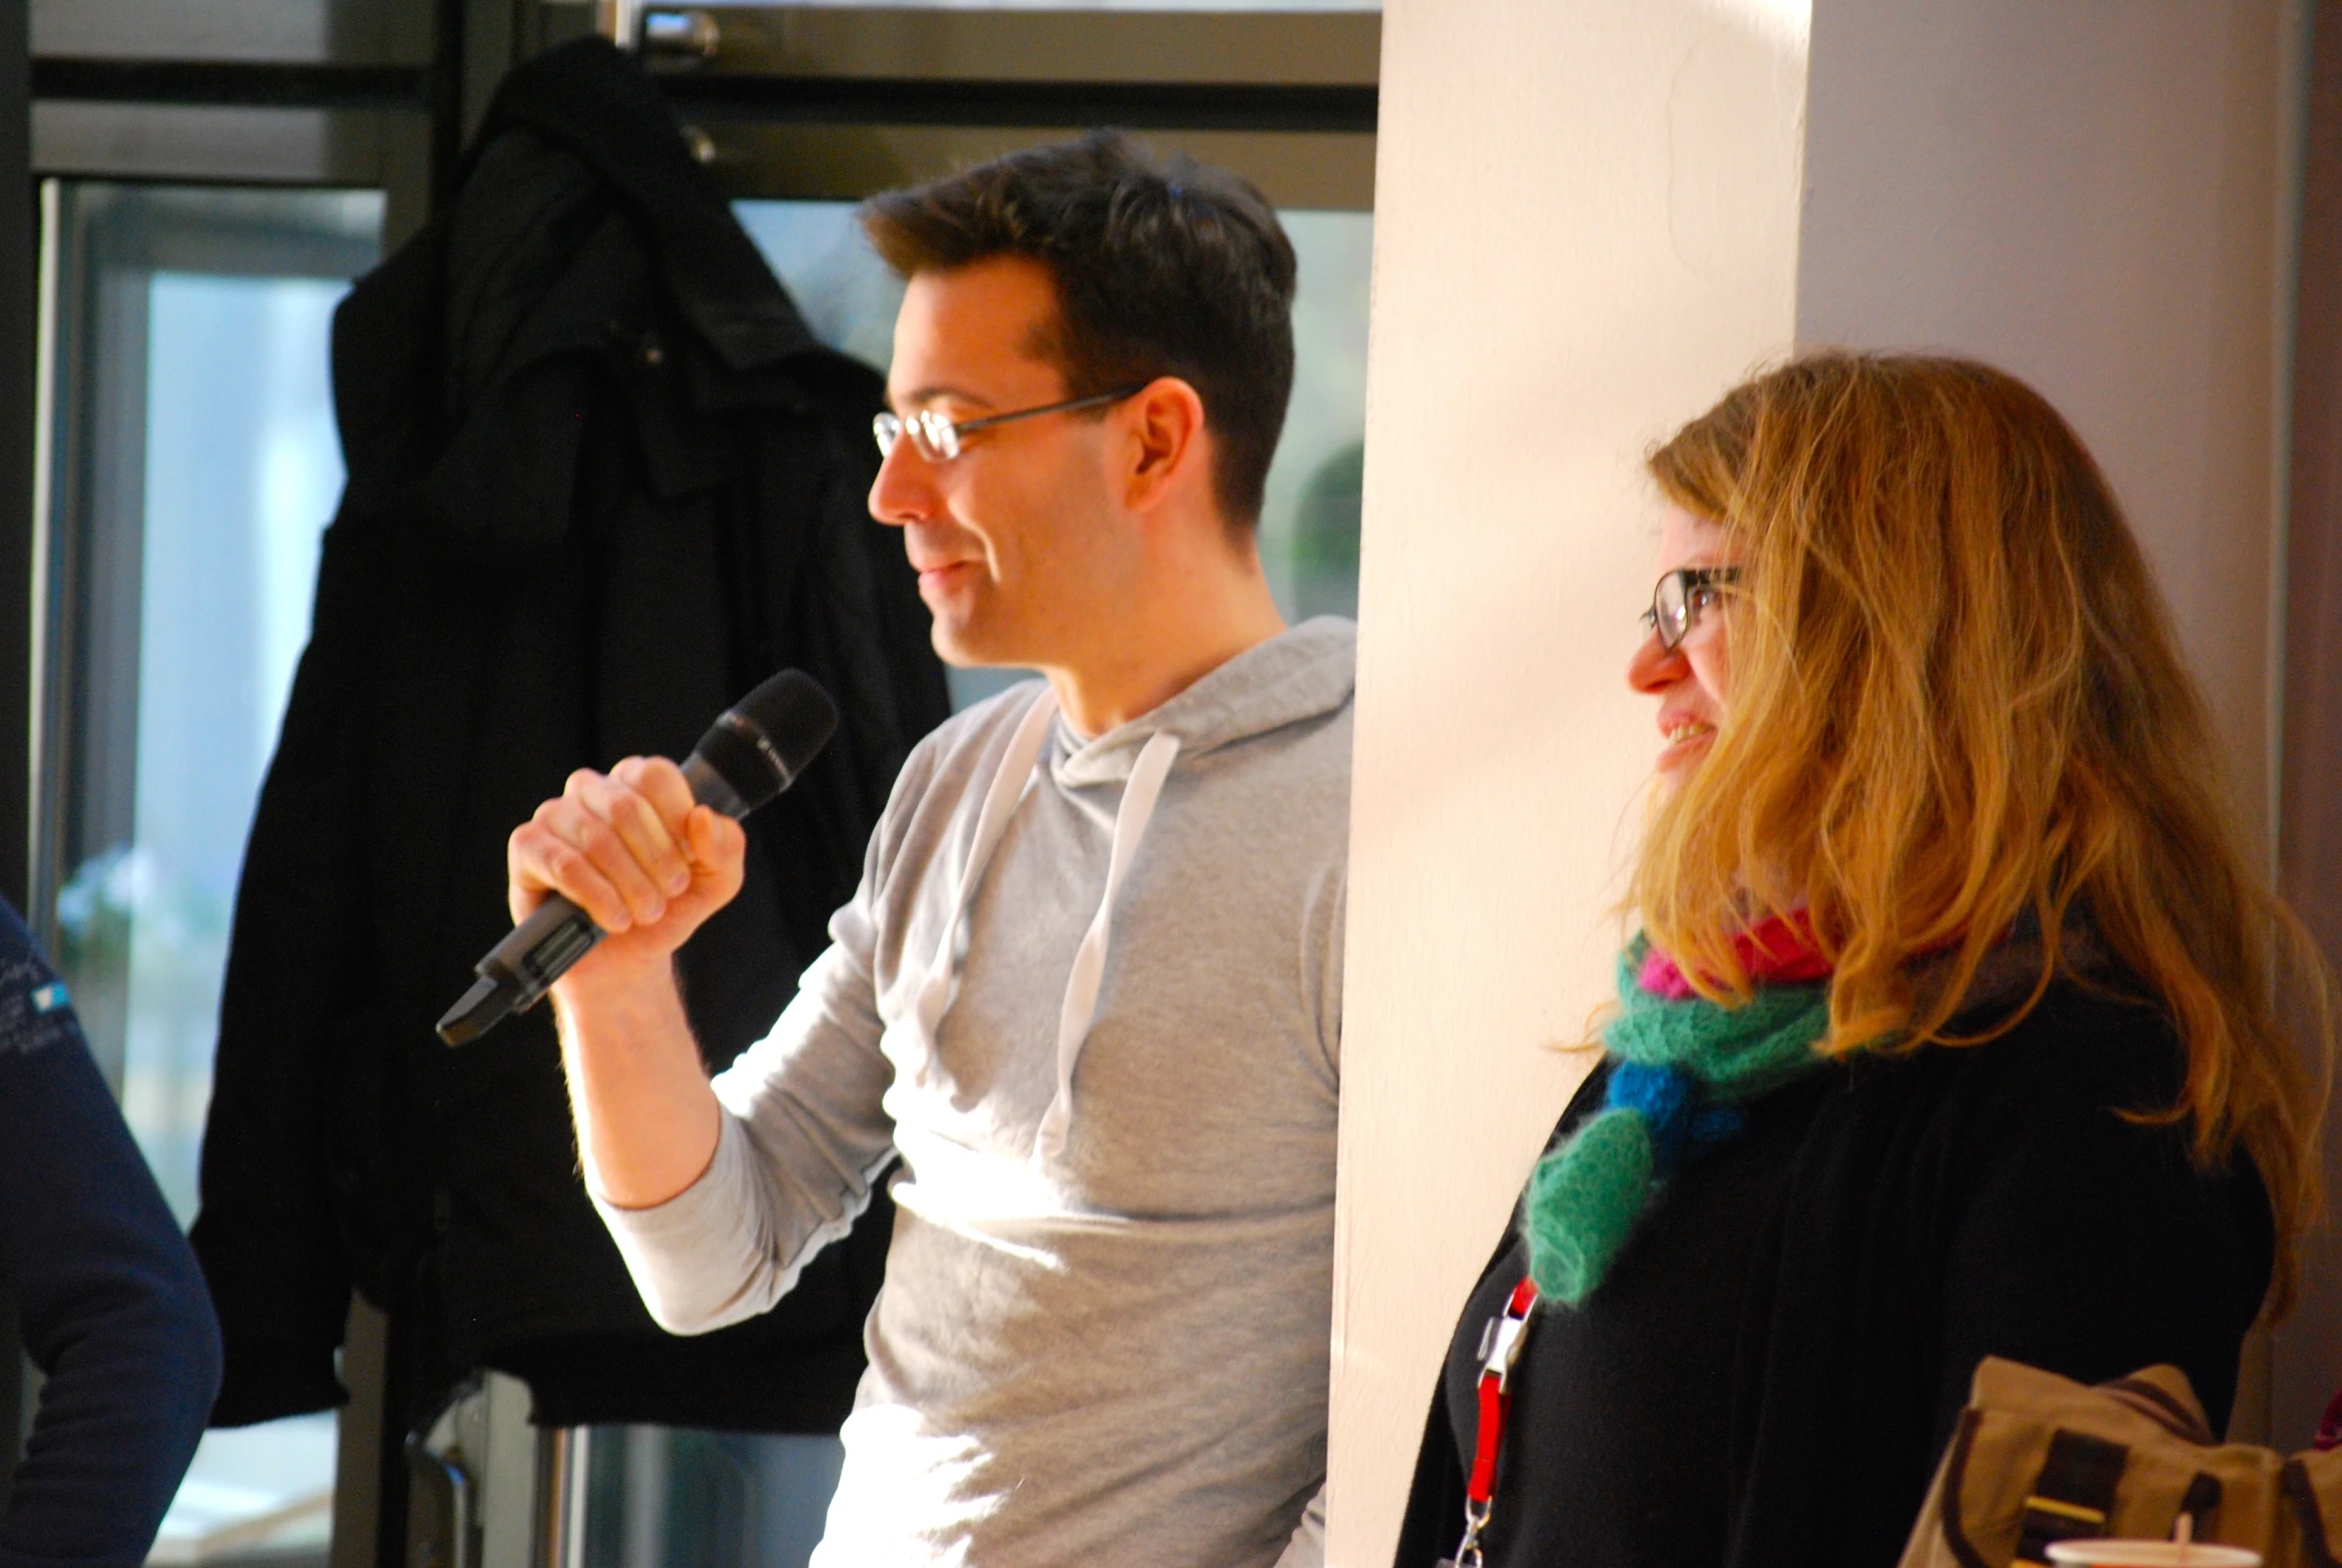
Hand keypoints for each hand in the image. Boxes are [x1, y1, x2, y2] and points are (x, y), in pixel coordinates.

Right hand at [506, 756, 746, 993]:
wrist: (626, 962)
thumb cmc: (665, 908)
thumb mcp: (716, 881)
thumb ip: (725, 847)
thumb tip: (702, 817)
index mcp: (636, 784)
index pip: (655, 776)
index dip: (676, 825)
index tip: (687, 863)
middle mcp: (593, 790)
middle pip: (626, 806)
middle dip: (655, 862)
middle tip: (666, 896)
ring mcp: (555, 817)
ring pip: (596, 838)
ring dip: (629, 885)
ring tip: (642, 913)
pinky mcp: (528, 850)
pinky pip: (563, 864)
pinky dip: (597, 897)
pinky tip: (612, 918)